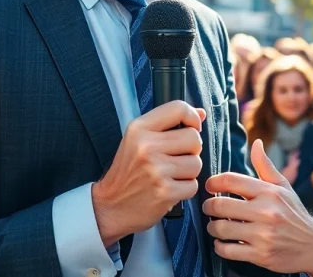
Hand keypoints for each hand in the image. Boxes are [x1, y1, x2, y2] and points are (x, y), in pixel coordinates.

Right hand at [91, 101, 204, 246]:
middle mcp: (146, 146)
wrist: (111, 205)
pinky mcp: (165, 192)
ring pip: (196, 163)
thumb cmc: (128, 171)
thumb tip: (201, 113)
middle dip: (192, 150)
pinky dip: (185, 189)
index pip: (178, 108)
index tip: (192, 128)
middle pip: (194, 138)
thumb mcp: (138, 140)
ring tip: (171, 175)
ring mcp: (156, 170)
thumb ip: (169, 124)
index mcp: (139, 129)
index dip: (192, 117)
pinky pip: (193, 185)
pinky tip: (170, 188)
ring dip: (189, 171)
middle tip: (177, 158)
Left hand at [203, 140, 312, 275]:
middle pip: (221, 205)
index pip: (231, 180)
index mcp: (269, 192)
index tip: (209, 186)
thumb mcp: (283, 187)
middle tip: (208, 208)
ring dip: (212, 227)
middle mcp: (266, 212)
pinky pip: (228, 250)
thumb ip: (265, 166)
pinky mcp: (261, 255)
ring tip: (214, 225)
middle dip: (208, 206)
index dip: (213, 182)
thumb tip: (256, 143)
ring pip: (221, 229)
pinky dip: (220, 247)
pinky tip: (222, 242)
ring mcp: (263, 235)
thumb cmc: (294, 213)